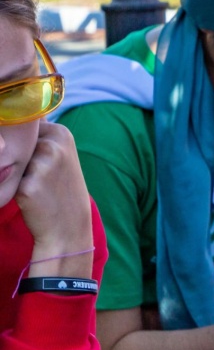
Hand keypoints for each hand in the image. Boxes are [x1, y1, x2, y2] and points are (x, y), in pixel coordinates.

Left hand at [16, 121, 92, 270]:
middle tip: (39, 176)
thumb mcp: (61, 157)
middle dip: (22, 157)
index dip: (28, 142)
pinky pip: (8, 179)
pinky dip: (14, 187)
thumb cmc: (62, 190)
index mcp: (62, 134)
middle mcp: (52, 146)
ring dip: (16, 172)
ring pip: (12, 160)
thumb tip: (13, 122)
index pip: (28, 126)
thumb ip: (41, 137)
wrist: (68, 227)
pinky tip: (30, 197)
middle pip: (18, 143)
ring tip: (36, 186)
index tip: (38, 158)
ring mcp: (41, 165)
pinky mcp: (27, 185)